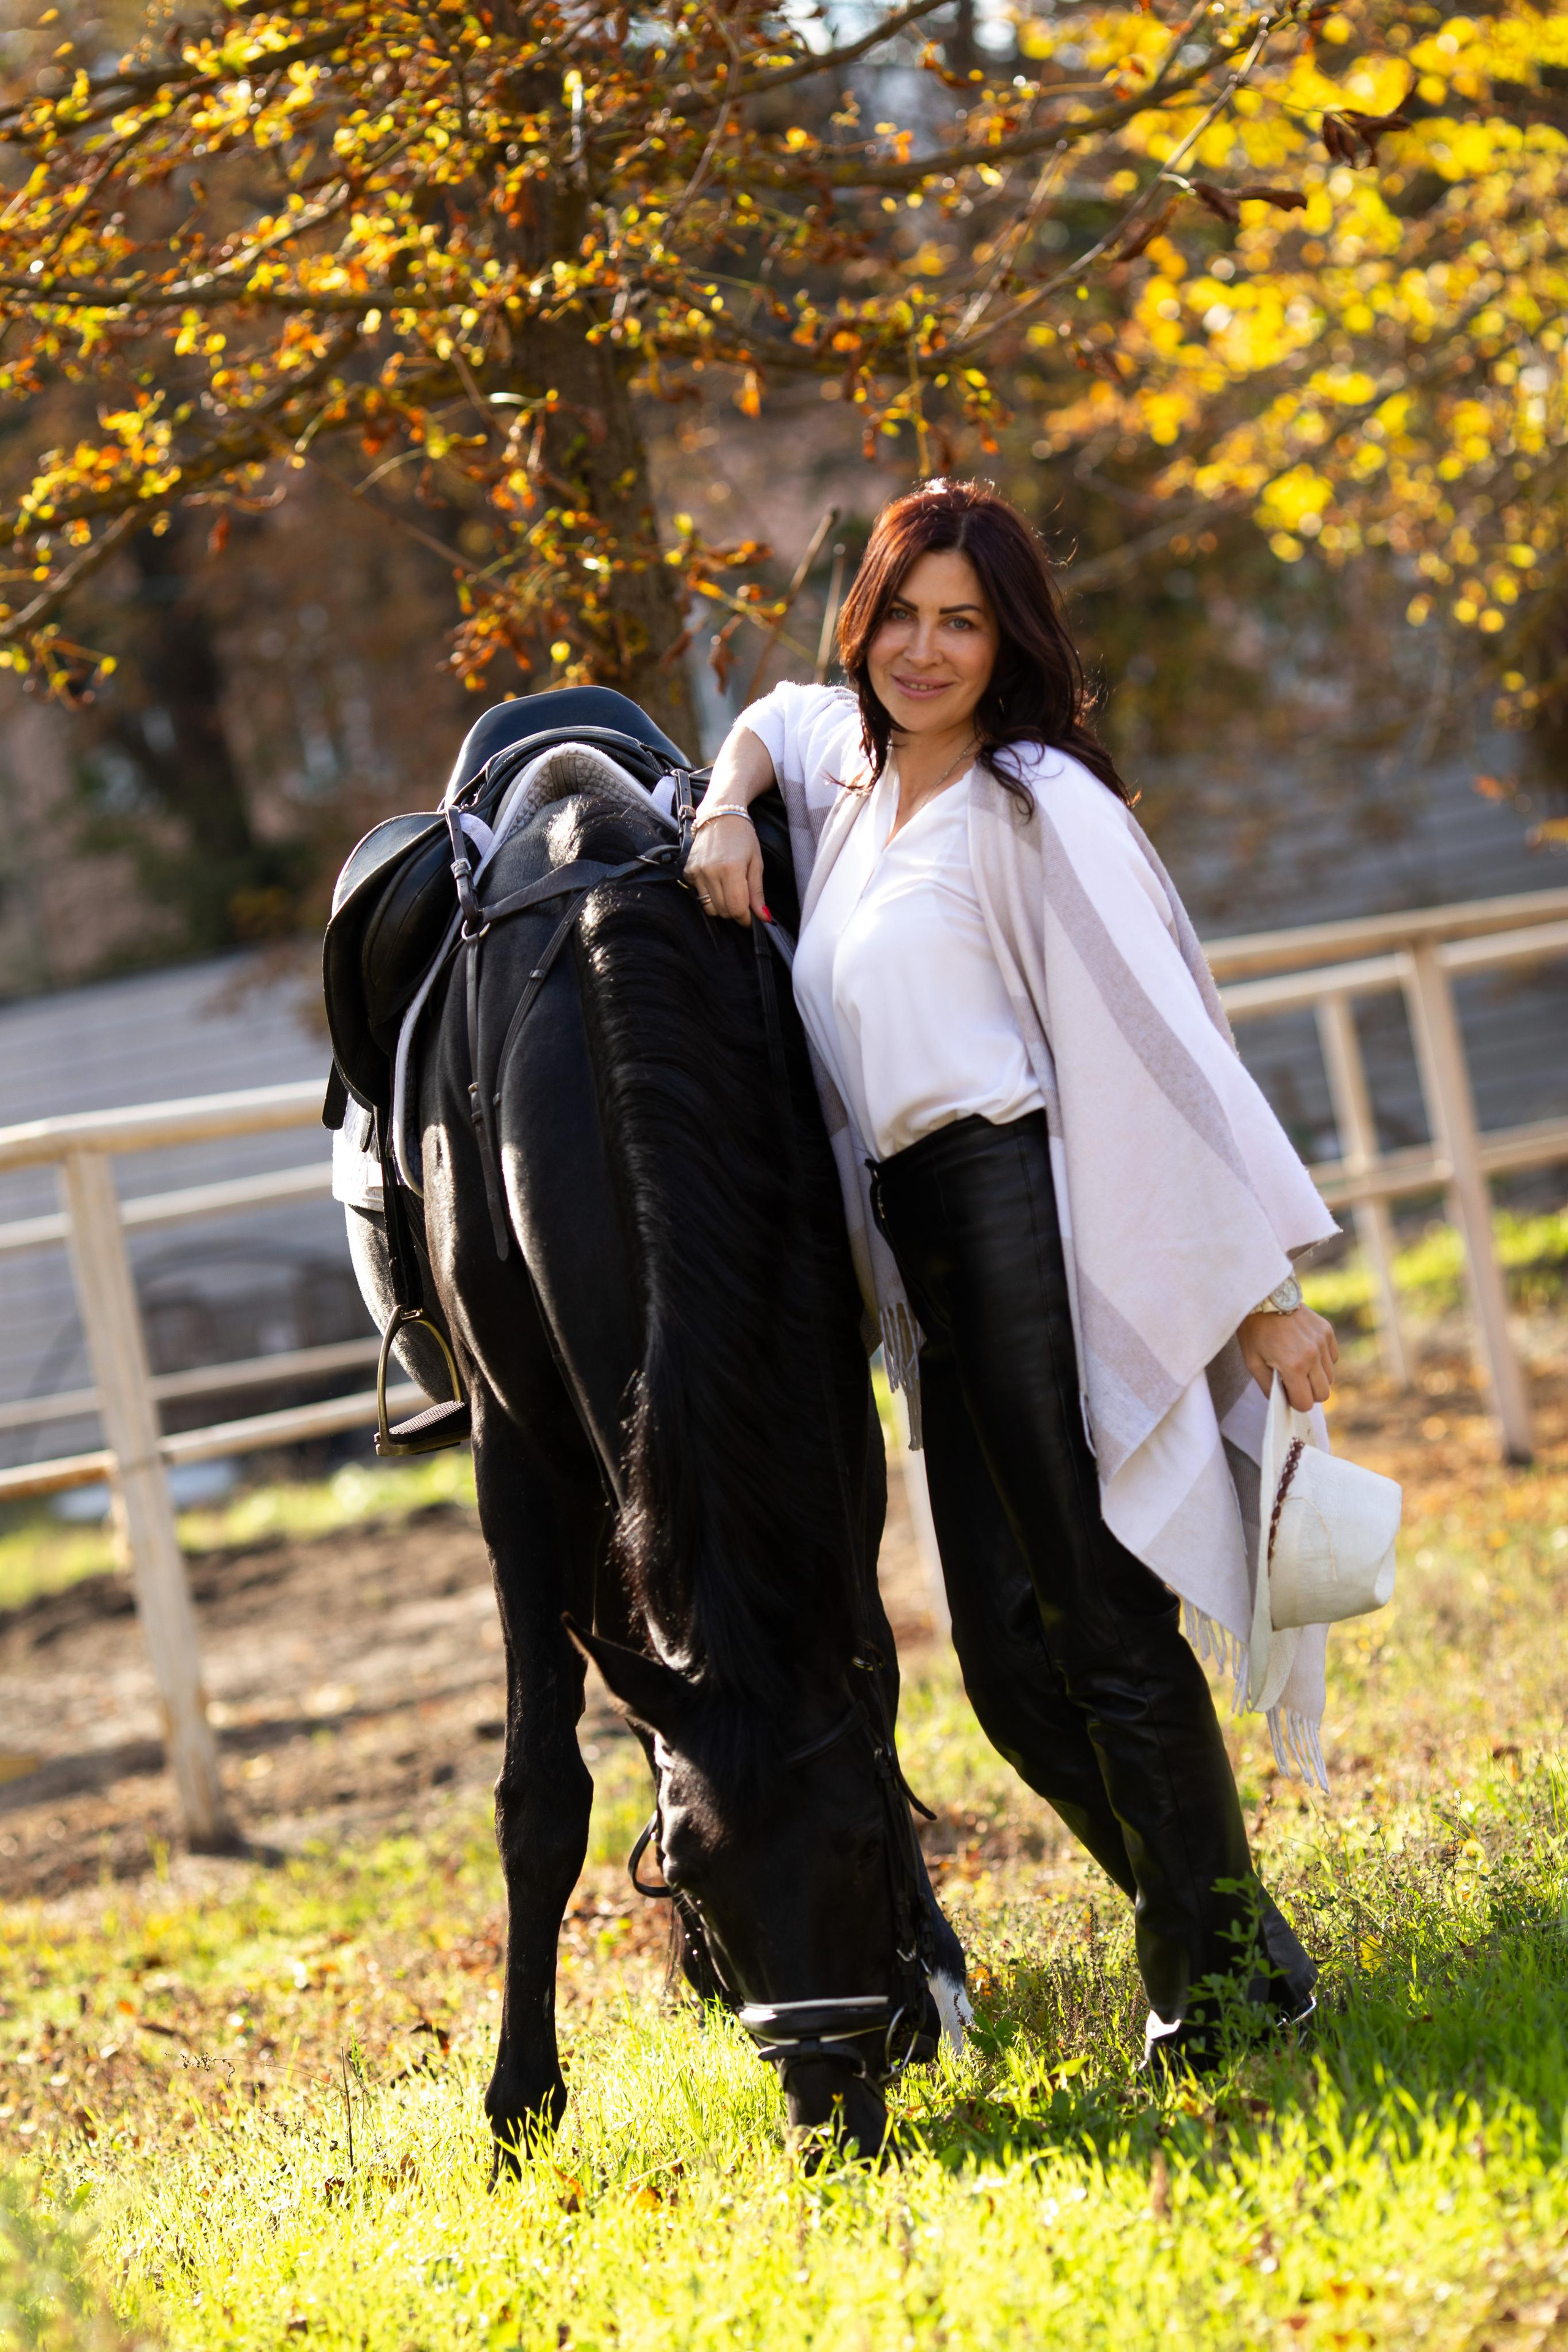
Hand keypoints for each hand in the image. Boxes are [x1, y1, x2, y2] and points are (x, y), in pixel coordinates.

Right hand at [684, 812, 766, 926]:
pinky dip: (709, 894)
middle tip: (742, 900)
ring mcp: (697, 872)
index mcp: (731, 869)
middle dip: (735, 912)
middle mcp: (711, 872)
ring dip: (721, 906)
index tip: (751, 917)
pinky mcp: (688, 871)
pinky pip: (699, 895)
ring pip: (709, 907)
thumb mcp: (756, 862)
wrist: (720, 814)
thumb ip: (757, 892)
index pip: (737, 908)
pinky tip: (716, 880)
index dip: (745, 918)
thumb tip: (763, 917)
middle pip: (723, 911)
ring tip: (729, 890)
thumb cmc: (742, 836)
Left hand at [1239, 1304, 1338, 1411]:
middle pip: (1323, 1394)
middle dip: (1309, 1393)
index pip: (1306, 1403)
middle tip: (1294, 1383)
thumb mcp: (1253, 1363)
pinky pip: (1333, 1358)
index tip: (1288, 1394)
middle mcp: (1313, 1355)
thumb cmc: (1255, 1331)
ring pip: (1330, 1377)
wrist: (1263, 1298)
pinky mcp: (1327, 1331)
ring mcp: (1322, 1342)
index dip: (1296, 1402)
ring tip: (1299, 1365)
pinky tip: (1306, 1351)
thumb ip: (1269, 1387)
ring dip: (1316, 1377)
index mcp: (1293, 1366)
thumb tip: (1283, 1402)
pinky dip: (1323, 1361)